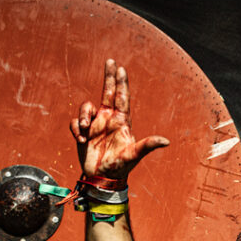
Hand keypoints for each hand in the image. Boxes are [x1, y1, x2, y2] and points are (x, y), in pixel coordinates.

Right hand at [70, 59, 168, 178]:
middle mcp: (109, 120)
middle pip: (108, 92)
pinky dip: (74, 128)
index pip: (122, 98)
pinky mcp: (83, 132)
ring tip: (84, 130)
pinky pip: (74, 122)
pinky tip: (81, 140)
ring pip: (86, 107)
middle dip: (109, 77)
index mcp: (121, 122)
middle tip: (110, 61)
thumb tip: (166, 141)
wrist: (102, 179)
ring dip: (82, 116)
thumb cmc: (120, 167)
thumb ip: (148, 146)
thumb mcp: (134, 155)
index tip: (120, 68)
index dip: (121, 83)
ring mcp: (95, 125)